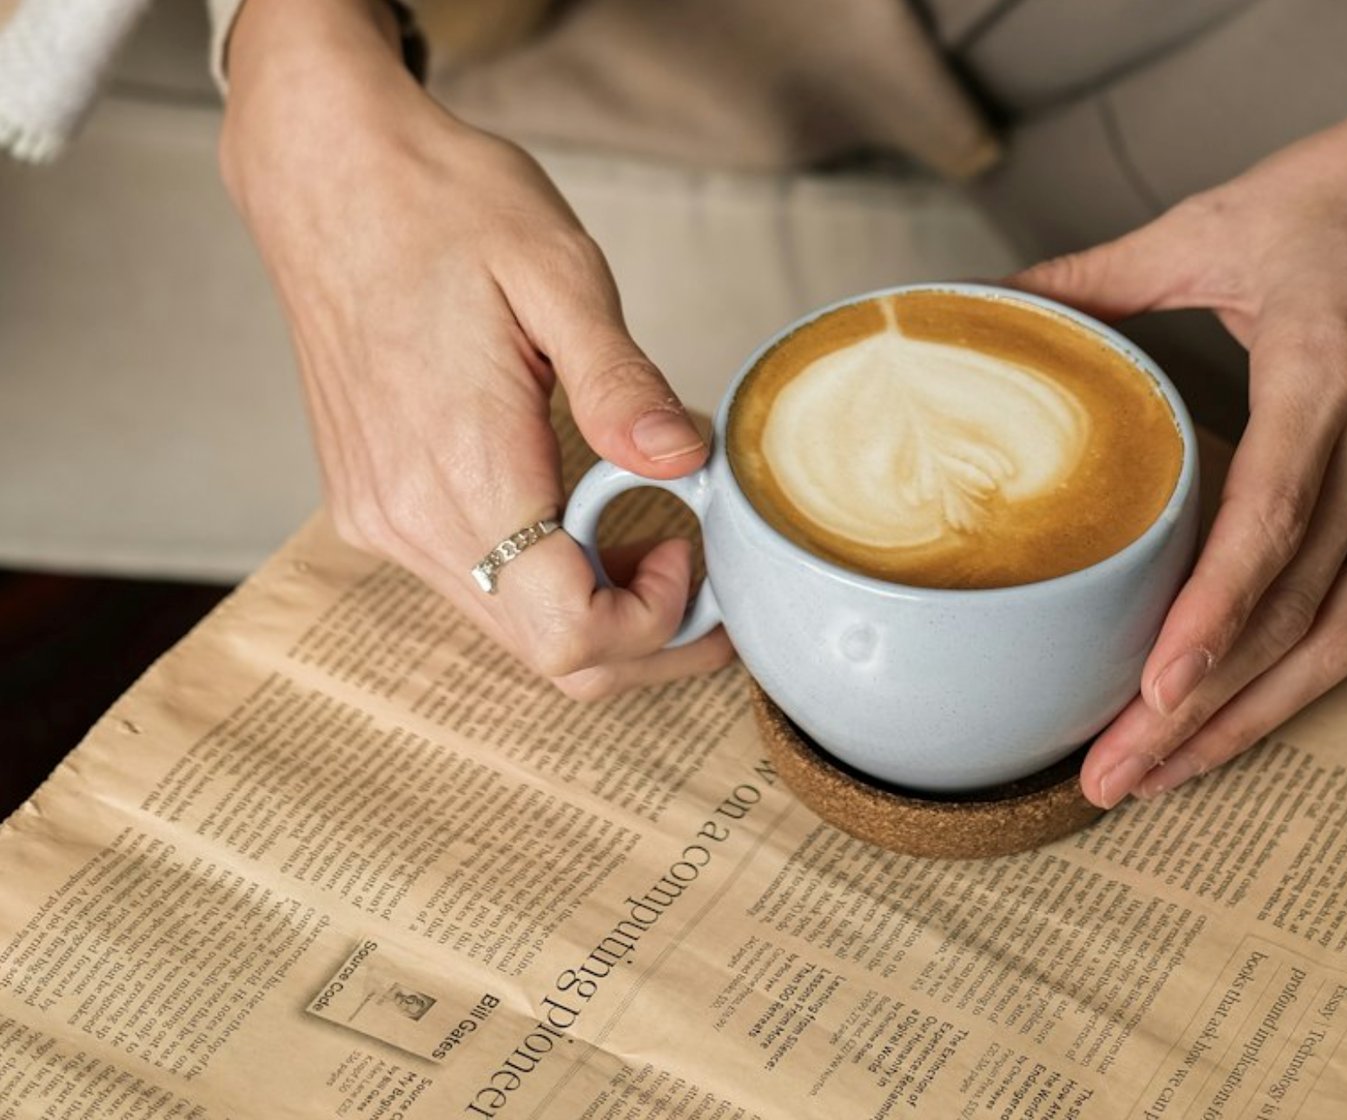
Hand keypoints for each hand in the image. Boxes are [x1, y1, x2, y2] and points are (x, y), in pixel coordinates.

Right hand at [221, 0, 731, 697]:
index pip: (571, 632)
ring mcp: (379, 516)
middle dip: (643, 636)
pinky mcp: (369, 502)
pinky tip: (580, 511)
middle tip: (701, 568)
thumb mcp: (559, 275)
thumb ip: (621, 386)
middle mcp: (408, 517)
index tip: (694, 550)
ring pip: (508, 625)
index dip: (656, 621)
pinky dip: (542, 575)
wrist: (327, 171)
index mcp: (462, 469)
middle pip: (546, 653)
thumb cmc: (442, 205)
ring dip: (593, 607)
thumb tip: (684, 463)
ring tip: (649, 534)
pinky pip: (472, 582)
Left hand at [1012, 0, 1346, 806]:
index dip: (1214, 617)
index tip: (1154, 689)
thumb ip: (1105, 274)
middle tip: (1120, 777)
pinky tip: (1240, 700)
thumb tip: (1008, 302)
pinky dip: (1300, 666)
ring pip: (1342, 633)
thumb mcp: (1222, 219)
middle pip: (1300, 616)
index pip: (1272, 526)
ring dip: (1255, 716)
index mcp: (1329, 378)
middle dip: (1208, 711)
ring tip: (1171, 771)